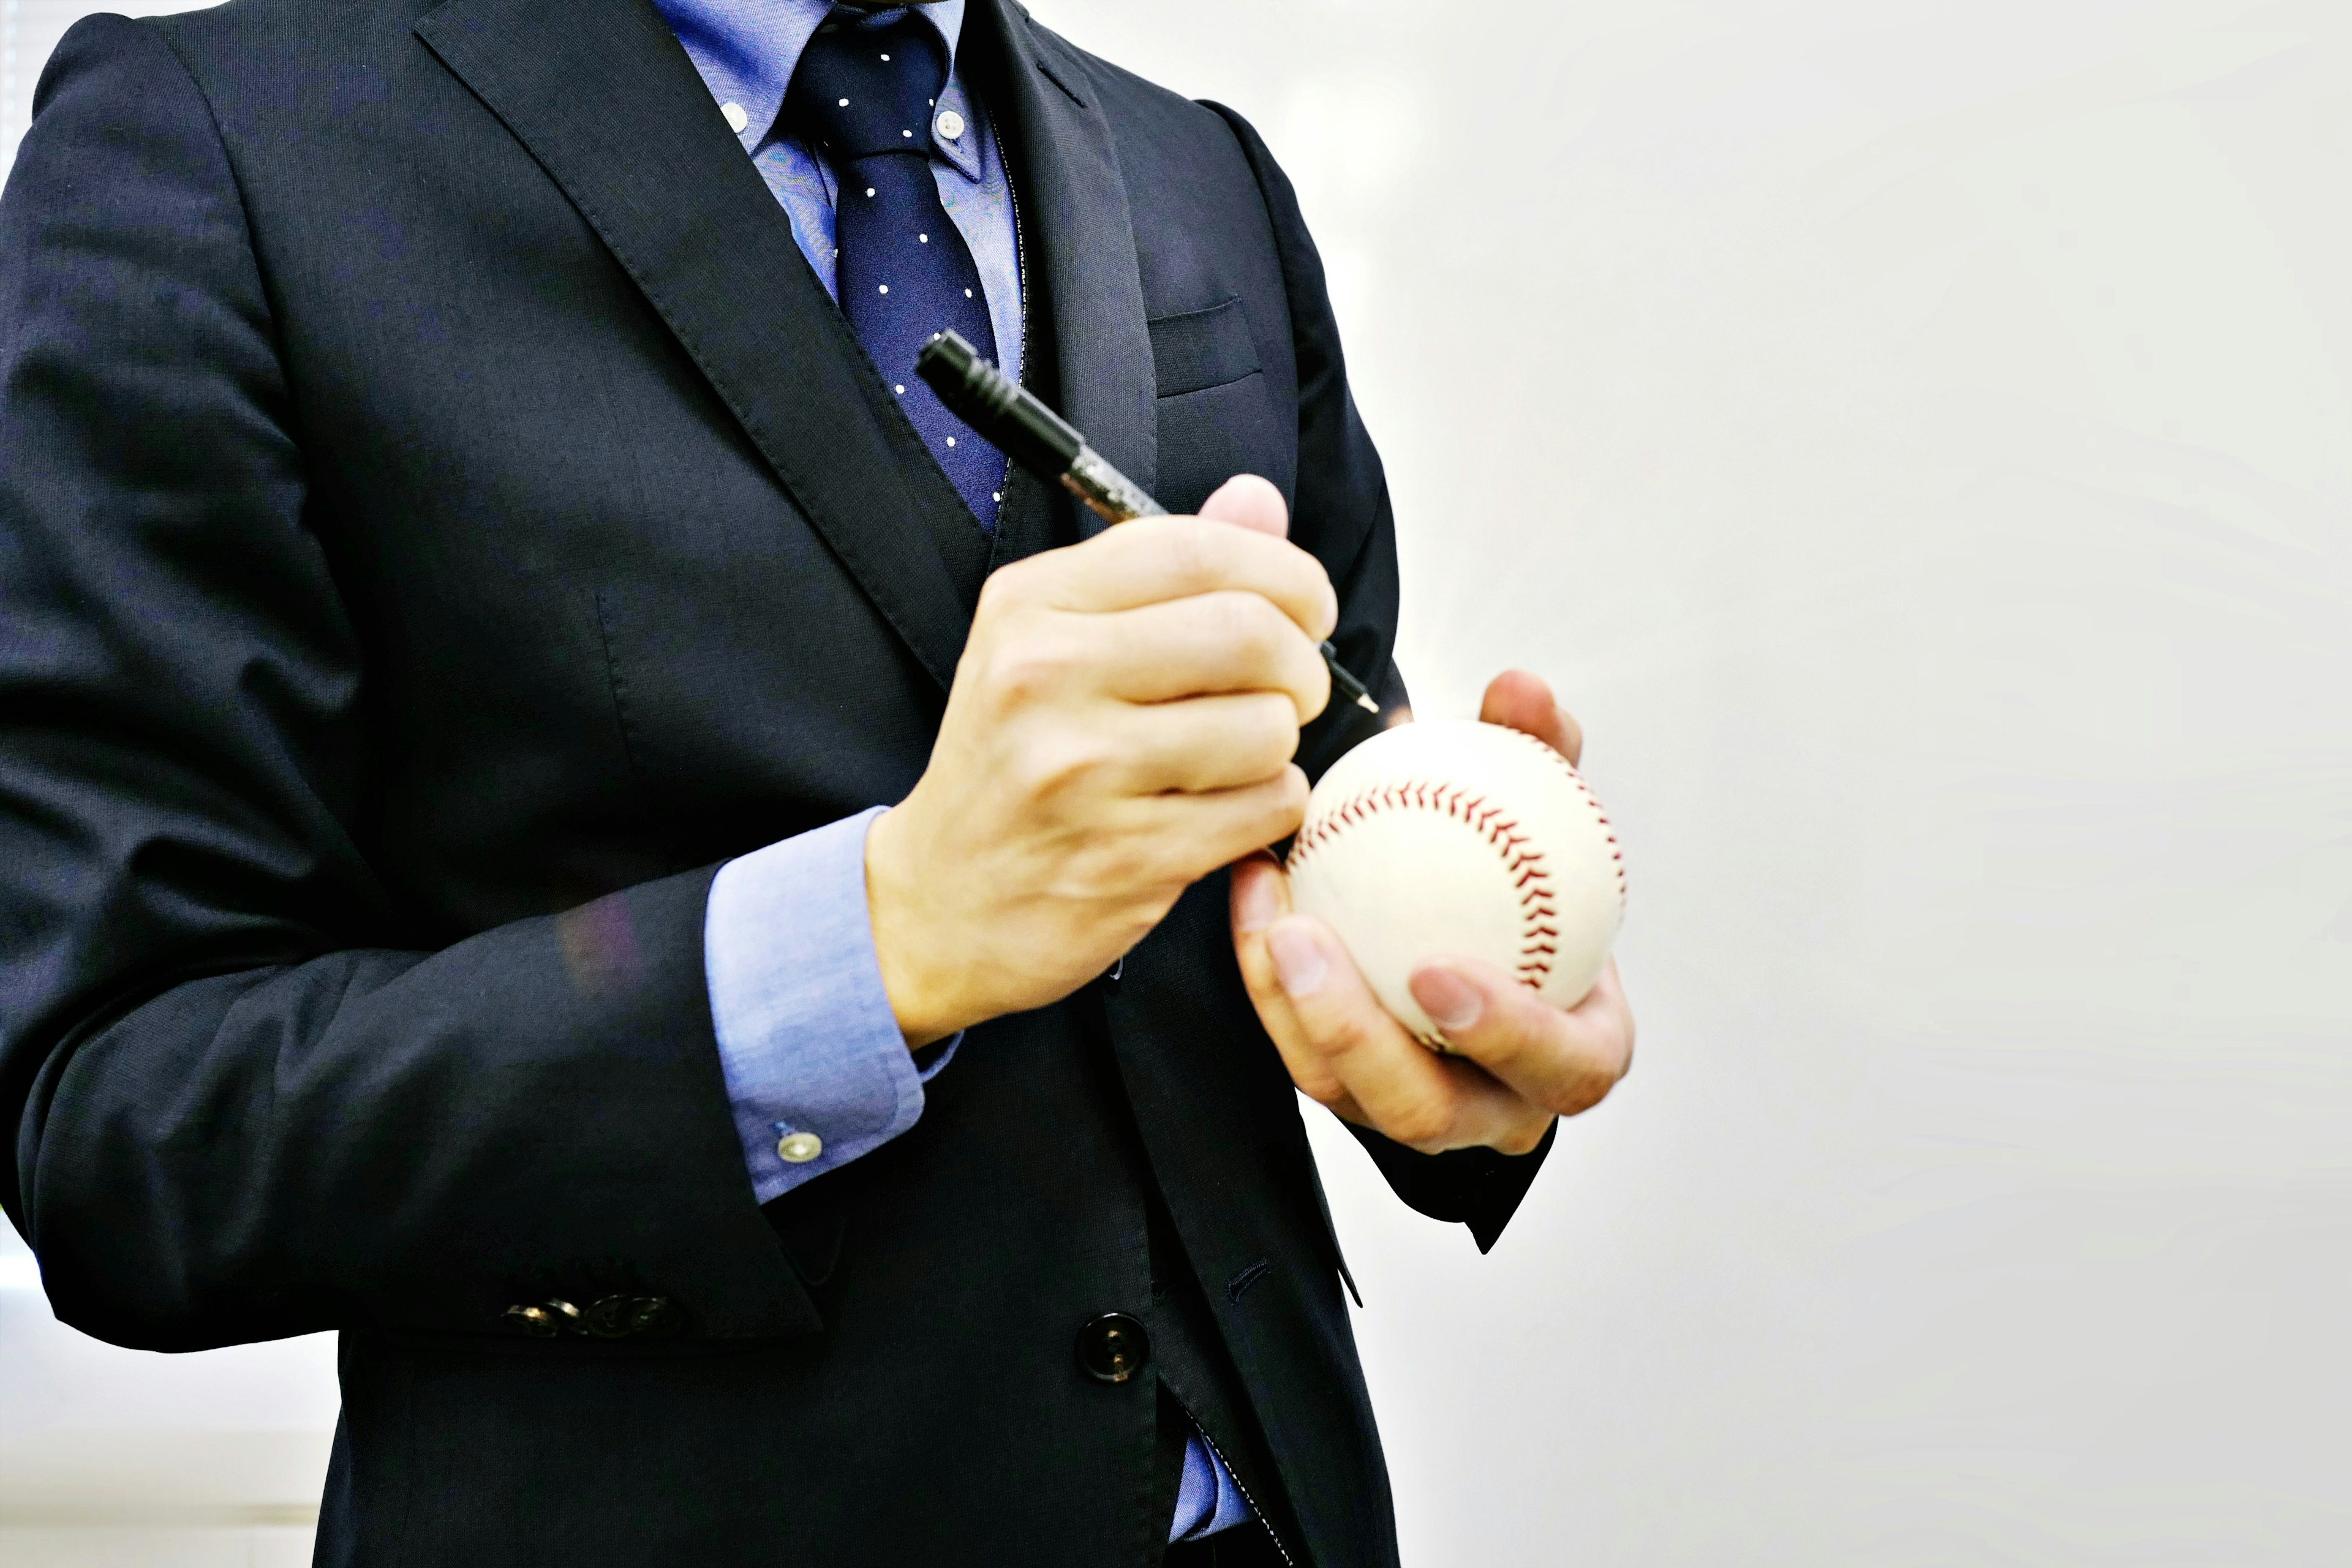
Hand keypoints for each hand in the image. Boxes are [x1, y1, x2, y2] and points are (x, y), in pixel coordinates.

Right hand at [867, 477, 1333, 1045]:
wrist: (941, 901)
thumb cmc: (1015, 763)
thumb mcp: (1056, 643)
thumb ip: (1163, 569)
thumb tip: (1258, 497)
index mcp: (1030, 606)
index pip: (1195, 551)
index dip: (1285, 573)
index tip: (1306, 608)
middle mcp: (1045, 677)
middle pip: (1248, 632)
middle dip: (1300, 664)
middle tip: (1293, 689)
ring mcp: (1081, 773)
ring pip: (1267, 727)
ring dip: (1280, 745)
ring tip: (1238, 757)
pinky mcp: (1124, 857)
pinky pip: (1264, 807)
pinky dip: (1270, 806)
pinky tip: (1224, 810)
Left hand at [1230, 671, 1633, 1154]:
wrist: (1496, 937)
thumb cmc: (1538, 885)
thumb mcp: (1552, 819)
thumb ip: (1543, 756)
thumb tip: (1521, 688)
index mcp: (1576, 1052)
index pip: (1559, 1064)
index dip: (1505, 1030)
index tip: (1440, 968)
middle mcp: (1496, 1105)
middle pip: (1427, 1111)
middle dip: (1359, 1037)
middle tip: (1304, 939)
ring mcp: (1415, 1112)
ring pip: (1343, 1092)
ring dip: (1293, 1006)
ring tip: (1266, 912)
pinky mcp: (1349, 1094)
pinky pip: (1298, 1050)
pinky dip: (1268, 978)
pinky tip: (1252, 887)